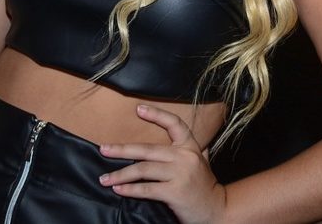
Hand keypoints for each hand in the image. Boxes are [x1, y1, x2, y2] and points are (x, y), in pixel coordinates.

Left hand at [99, 105, 226, 223]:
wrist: (219, 211)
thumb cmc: (204, 186)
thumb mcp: (200, 161)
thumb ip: (188, 149)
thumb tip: (175, 134)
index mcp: (190, 146)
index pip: (174, 124)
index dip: (156, 114)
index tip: (138, 109)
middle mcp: (185, 157)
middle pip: (147, 149)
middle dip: (122, 150)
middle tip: (103, 149)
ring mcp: (180, 174)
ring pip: (143, 170)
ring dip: (120, 174)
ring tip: (104, 178)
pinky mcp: (175, 192)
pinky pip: (147, 189)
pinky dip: (130, 189)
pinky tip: (118, 189)